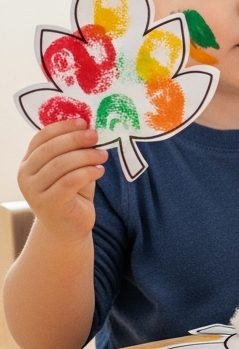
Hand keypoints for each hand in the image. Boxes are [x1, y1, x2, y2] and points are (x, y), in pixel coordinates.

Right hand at [17, 120, 105, 241]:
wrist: (68, 226)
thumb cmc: (72, 192)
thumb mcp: (72, 168)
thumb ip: (74, 150)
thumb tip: (89, 127)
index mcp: (29, 162)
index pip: (41, 138)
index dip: (62, 127)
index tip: (84, 122)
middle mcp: (25, 175)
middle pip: (50, 149)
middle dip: (75, 139)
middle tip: (96, 136)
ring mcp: (34, 191)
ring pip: (61, 164)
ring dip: (86, 156)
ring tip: (103, 155)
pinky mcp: (49, 204)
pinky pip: (69, 181)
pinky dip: (87, 172)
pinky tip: (99, 171)